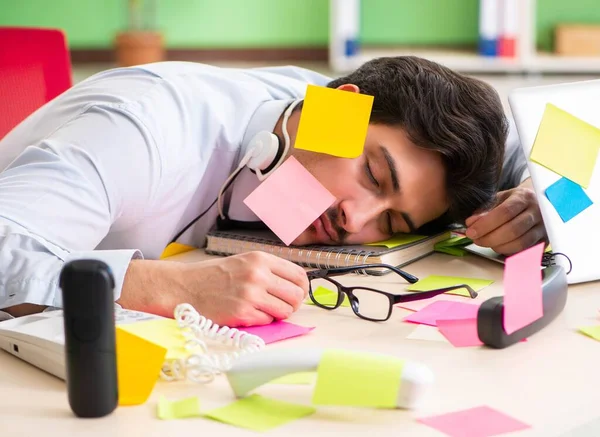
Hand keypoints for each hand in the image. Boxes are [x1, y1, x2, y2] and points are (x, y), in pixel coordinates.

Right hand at [121, 252, 308, 326]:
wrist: (186, 287)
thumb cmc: (214, 276)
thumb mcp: (244, 262)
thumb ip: (269, 271)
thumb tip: (296, 285)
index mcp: (260, 259)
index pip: (299, 275)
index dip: (302, 288)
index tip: (298, 294)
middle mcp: (258, 275)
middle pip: (297, 295)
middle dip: (293, 304)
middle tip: (282, 306)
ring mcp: (251, 294)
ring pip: (285, 311)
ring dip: (278, 314)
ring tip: (264, 310)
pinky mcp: (242, 313)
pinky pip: (268, 321)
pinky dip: (262, 320)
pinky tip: (248, 313)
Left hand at [465, 178, 546, 254]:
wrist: (537, 201)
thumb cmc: (514, 200)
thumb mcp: (499, 199)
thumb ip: (484, 210)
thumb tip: (471, 223)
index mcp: (524, 197)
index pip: (505, 212)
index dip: (486, 224)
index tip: (471, 231)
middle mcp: (537, 212)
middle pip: (513, 230)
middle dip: (490, 238)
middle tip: (476, 240)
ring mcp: (543, 227)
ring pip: (521, 243)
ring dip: (499, 247)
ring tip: (487, 242)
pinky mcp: (545, 240)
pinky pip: (526, 251)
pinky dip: (509, 252)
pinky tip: (499, 247)